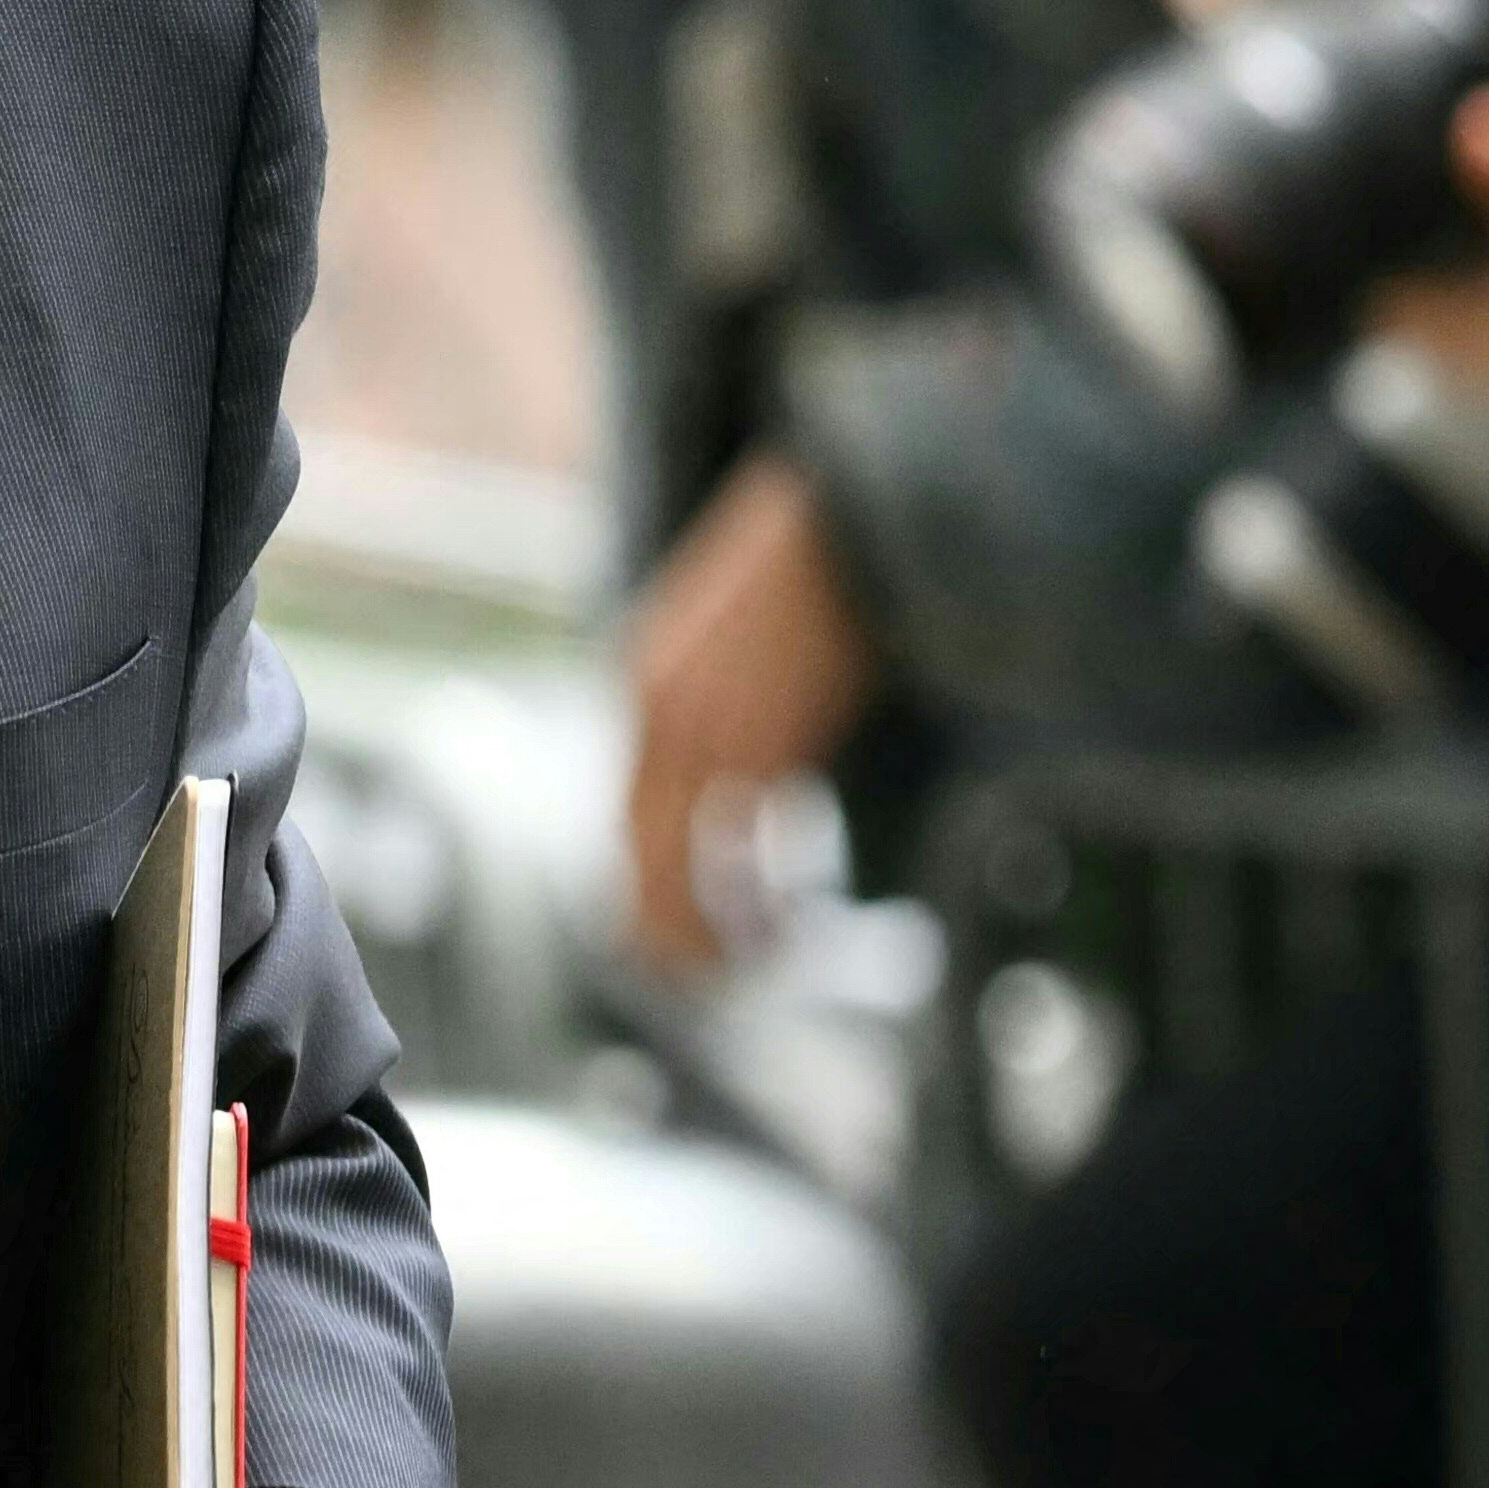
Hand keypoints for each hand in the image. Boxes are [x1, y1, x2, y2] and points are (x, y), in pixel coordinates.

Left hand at [621, 451, 875, 977]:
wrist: (859, 513)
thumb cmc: (821, 582)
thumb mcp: (744, 653)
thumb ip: (726, 724)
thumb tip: (742, 800)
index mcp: (647, 689)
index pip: (629, 822)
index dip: (656, 893)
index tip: (694, 936)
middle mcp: (653, 712)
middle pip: (637, 860)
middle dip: (672, 931)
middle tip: (718, 975)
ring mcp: (698, 727)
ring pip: (675, 870)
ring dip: (715, 928)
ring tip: (759, 959)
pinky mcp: (757, 739)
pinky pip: (739, 852)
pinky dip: (755, 904)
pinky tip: (784, 930)